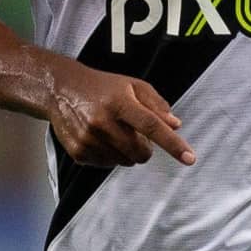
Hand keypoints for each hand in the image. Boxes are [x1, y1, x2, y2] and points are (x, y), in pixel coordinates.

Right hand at [46, 62, 196, 167]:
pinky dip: (110, 155)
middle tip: (135, 133)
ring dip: (126, 152)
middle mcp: (103, 121)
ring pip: (124, 161)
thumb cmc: (102, 86)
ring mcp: (88, 138)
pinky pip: (107, 165)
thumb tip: (176, 125)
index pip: (152, 125)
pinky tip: (100, 138)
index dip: (173, 143)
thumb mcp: (132, 85)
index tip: (190, 158)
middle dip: (145, 148)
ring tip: (114, 131)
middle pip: (140, 152)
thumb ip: (156, 104)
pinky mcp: (78, 152)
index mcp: (120, 102)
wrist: (61, 89)